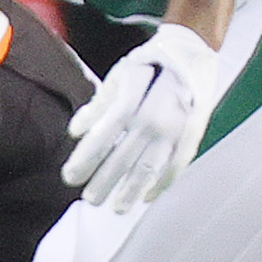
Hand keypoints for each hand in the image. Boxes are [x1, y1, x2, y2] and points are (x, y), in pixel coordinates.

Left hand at [63, 22, 223, 212]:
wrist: (191, 53)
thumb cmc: (149, 65)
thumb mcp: (118, 77)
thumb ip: (97, 106)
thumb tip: (76, 132)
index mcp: (131, 102)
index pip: (102, 138)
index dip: (85, 160)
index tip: (70, 177)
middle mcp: (153, 118)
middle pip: (123, 159)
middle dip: (104, 182)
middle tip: (90, 199)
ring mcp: (174, 129)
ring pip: (150, 169)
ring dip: (131, 192)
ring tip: (117, 208)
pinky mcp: (190, 135)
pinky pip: (175, 167)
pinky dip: (161, 184)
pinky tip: (147, 197)